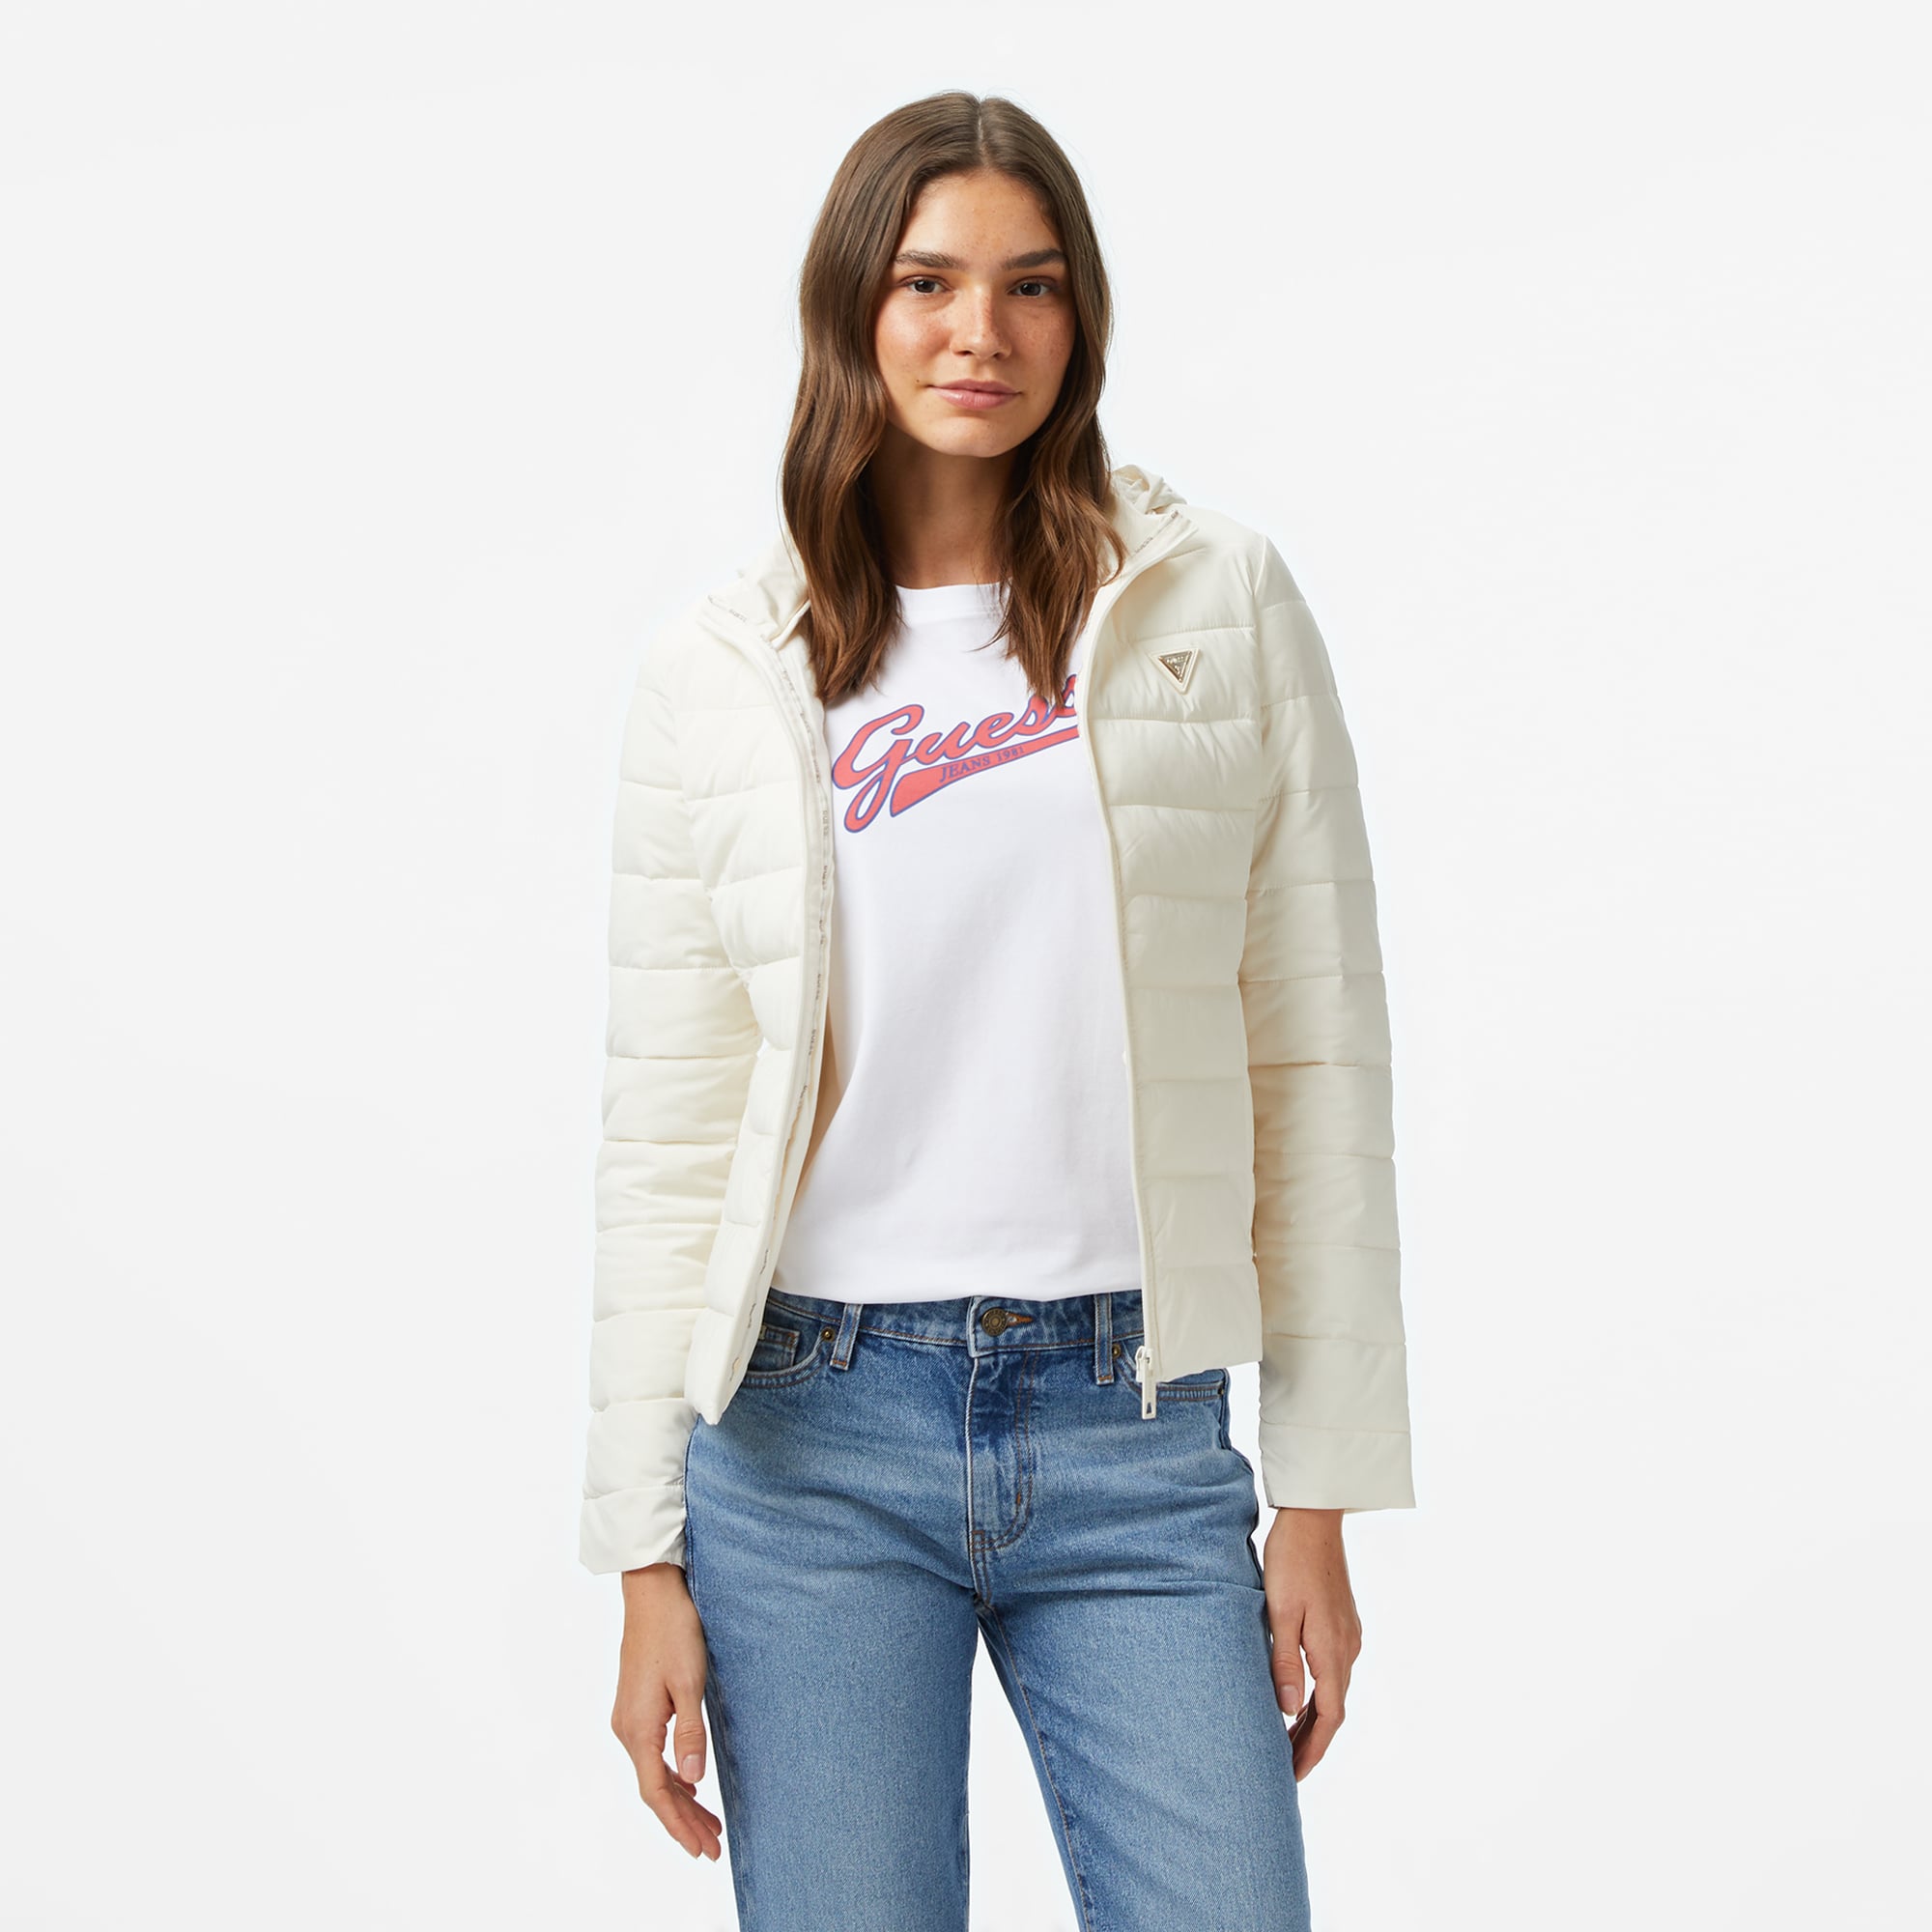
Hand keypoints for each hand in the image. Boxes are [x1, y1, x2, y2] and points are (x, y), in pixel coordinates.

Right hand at [610, 1562, 722, 1859]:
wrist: (652, 1591)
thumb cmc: (674, 1630)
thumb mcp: (689, 1681)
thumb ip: (691, 1732)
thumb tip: (692, 1779)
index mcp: (638, 1729)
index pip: (657, 1794)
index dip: (680, 1825)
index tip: (702, 1849)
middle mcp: (627, 1729)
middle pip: (656, 1789)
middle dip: (684, 1820)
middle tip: (714, 1846)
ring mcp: (629, 1717)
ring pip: (655, 1772)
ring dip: (682, 1800)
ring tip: (709, 1824)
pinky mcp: (637, 1705)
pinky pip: (653, 1754)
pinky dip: (674, 1775)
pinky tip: (690, 1783)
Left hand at [1261, 1508, 1362, 1779]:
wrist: (1314, 1518)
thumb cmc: (1290, 1560)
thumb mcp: (1279, 1611)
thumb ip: (1283, 1662)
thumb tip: (1287, 1711)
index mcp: (1332, 1650)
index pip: (1328, 1717)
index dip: (1312, 1750)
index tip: (1293, 1777)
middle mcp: (1347, 1648)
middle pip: (1333, 1710)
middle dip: (1311, 1743)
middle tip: (1285, 1771)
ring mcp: (1348, 1635)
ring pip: (1333, 1692)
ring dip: (1313, 1720)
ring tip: (1287, 1743)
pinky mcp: (1342, 1623)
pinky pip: (1333, 1672)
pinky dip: (1317, 1695)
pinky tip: (1298, 1698)